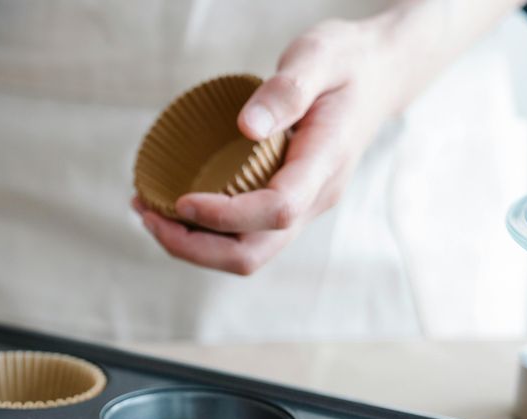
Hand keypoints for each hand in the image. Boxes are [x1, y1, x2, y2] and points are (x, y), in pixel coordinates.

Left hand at [134, 18, 396, 274]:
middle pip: (252, 253)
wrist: (379, 75)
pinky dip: (202, 232)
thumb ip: (287, 89)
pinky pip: (242, 237)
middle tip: (146, 213)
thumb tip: (247, 128)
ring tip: (146, 210)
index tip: (180, 200)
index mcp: (325, 164)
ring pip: (244, 254)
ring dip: (191, 245)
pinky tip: (170, 206)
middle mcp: (315, 198)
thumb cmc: (347, 61)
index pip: (276, 210)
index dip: (224, 215)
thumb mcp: (320, 55)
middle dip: (193, 246)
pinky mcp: (285, 206)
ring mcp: (301, 208)